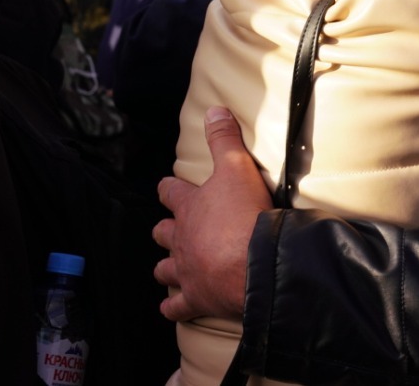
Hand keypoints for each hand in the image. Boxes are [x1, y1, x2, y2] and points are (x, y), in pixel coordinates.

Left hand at [154, 106, 270, 321]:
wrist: (255, 262)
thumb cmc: (245, 214)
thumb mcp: (237, 166)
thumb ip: (224, 138)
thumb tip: (213, 109)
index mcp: (189, 207)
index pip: (170, 192)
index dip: (169, 189)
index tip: (168, 188)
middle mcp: (181, 238)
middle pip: (163, 233)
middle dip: (165, 230)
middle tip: (169, 229)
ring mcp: (186, 270)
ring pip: (165, 269)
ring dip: (166, 267)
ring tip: (168, 268)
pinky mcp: (196, 298)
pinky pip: (176, 307)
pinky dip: (172, 308)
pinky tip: (170, 308)